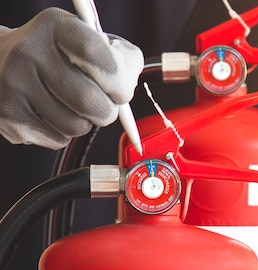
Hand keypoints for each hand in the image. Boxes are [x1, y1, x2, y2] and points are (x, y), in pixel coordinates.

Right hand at [0, 8, 143, 148]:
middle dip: (108, 111)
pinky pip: (58, 139)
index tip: (122, 91)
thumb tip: (129, 84)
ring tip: (76, 108)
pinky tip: (55, 114)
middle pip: (88, 99)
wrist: (1, 61)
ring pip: (75, 125)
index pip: (93, 50)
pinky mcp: (9, 115)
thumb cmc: (58, 54)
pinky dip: (66, 133)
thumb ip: (119, 56)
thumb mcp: (87, 39)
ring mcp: (14, 84)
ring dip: (86, 124)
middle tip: (105, 107)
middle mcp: (29, 51)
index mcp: (56, 27)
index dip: (117, 78)